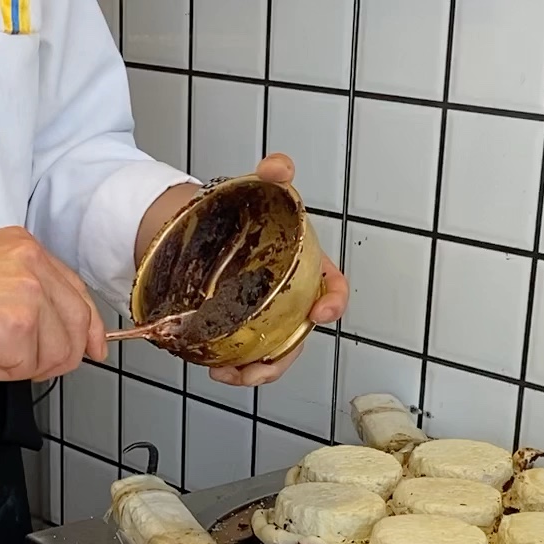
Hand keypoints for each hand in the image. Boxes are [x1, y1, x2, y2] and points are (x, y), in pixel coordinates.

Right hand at [0, 227, 105, 381]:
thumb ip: (25, 293)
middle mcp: (33, 263)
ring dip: (20, 365)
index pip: (77, 291)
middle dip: (60, 356)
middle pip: (78, 325)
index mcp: (25, 247)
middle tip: (31, 366)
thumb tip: (58, 333)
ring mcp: (29, 294)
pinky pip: (26, 368)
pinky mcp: (18, 327)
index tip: (94, 348)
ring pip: (55, 353)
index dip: (89, 326)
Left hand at [208, 154, 348, 387]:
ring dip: (257, 372)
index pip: (333, 288)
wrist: (209, 228)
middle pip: (300, 335)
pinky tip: (216, 370)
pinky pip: (247, 356)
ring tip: (232, 375)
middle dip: (286, 356)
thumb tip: (277, 167)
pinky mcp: (244, 330)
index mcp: (309, 269)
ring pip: (273, 353)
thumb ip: (274, 175)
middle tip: (263, 366)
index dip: (334, 302)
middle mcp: (293, 299)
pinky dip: (235, 368)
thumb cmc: (247, 214)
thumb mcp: (262, 189)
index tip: (322, 311)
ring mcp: (269, 318)